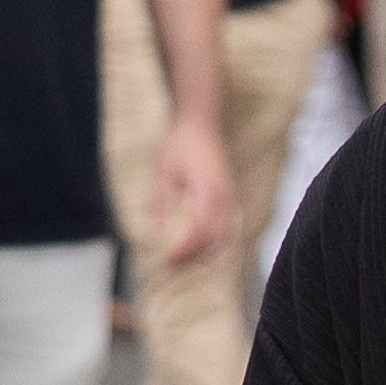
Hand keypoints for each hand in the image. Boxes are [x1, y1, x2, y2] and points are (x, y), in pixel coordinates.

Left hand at [153, 112, 232, 264]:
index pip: (200, 231)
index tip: (168, 259)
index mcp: (207, 190)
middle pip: (214, 237)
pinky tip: (198, 243)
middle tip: (173, 265)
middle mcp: (223, 195)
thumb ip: (161, 201)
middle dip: (194, 256)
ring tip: (185, 259)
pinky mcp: (228, 192)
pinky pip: (227, 223)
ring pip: (224, 233)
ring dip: (206, 250)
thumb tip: (156, 231)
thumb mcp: (162, 170)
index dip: (186, 250)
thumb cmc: (178, 142)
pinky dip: (214, 239)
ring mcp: (229, 194)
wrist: (198, 120)